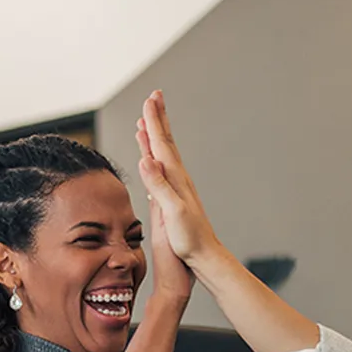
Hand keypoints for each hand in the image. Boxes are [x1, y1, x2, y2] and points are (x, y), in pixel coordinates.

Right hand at [136, 107, 193, 304]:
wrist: (205, 256)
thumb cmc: (189, 239)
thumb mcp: (172, 213)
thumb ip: (159, 186)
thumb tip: (147, 160)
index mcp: (175, 179)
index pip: (161, 145)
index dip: (154, 122)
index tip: (149, 100)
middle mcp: (178, 179)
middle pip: (166, 142)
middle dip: (158, 118)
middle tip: (154, 96)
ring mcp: (178, 187)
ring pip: (164, 154)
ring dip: (155, 135)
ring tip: (148, 120)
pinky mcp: (176, 197)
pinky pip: (162, 169)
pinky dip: (155, 157)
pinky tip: (152, 159)